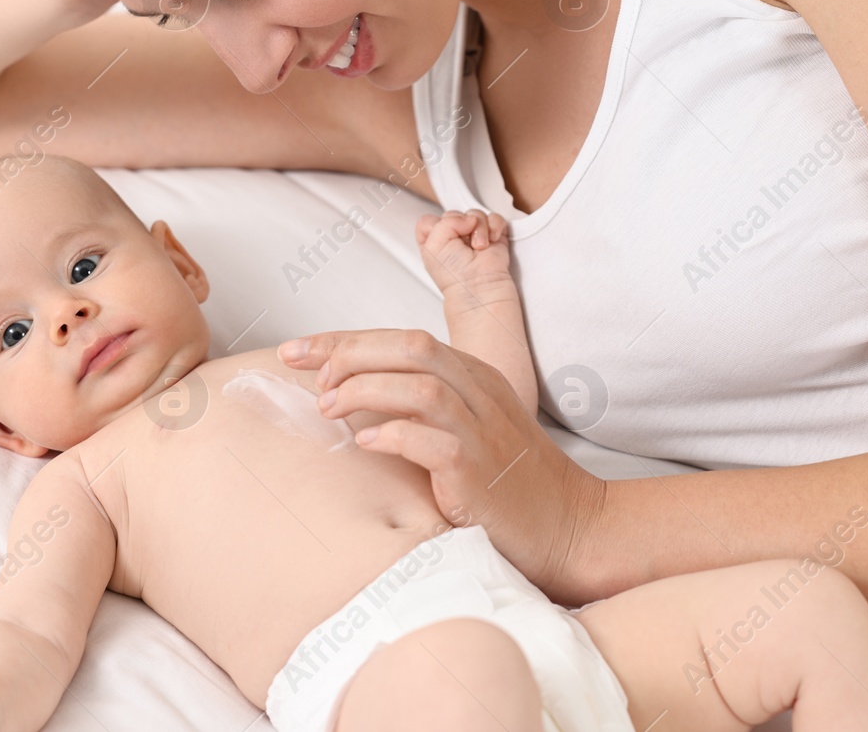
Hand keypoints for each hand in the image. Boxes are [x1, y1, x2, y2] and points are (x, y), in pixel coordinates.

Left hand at [277, 330, 607, 604]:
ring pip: (421, 385)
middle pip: (411, 348)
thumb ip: (422, 406)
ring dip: (365, 390)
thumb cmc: (511, 483)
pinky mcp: (480, 471)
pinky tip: (364, 444)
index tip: (295, 350)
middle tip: (305, 374)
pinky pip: (433, 440)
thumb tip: (350, 398)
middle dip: (348, 352)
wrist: (572, 527)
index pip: (403, 340)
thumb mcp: (470, 428)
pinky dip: (393, 434)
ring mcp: (483, 430)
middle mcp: (480, 394)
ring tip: (327, 408)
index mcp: (474, 376)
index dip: (345, 340)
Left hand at [415, 209, 510, 295]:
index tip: (442, 236)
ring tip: (478, 246)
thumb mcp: (432, 246)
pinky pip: (495, 218)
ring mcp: (474, 237)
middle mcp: (454, 239)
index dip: (436, 225)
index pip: (429, 221)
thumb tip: (468, 218)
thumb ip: (444, 222)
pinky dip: (495, 226)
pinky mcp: (493, 237)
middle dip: (460, 224)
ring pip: (475, 215)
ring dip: (479, 227)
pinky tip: (491, 240)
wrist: (479, 286)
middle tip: (463, 241)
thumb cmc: (455, 276)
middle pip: (454, 213)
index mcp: (434, 242)